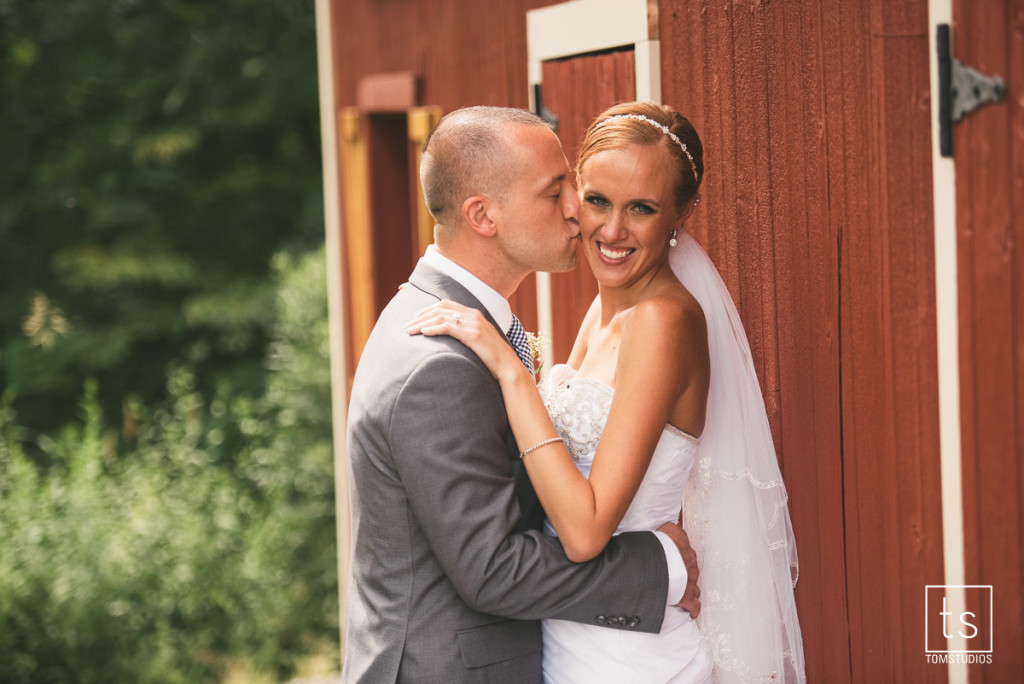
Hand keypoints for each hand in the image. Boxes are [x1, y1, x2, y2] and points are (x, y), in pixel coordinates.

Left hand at [407, 300, 525, 381]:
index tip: (414, 316)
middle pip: (440, 309)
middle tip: (407, 326)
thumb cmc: (491, 357)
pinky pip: (449, 327)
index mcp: (473, 313)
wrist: (507, 366)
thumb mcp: (477, 340)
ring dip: (422, 323)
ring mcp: (474, 324)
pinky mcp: (473, 335)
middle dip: (420, 316)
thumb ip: (464, 332)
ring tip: (410, 331)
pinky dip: (434, 329)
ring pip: (441, 317)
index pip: (445, 304)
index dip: (427, 308)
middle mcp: (473, 315)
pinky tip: (424, 333)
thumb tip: (447, 335)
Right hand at [656, 520, 700, 617]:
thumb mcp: (664, 529)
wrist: (657, 561)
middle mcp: (690, 562)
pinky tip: (692, 612)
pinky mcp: (688, 596)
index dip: (680, 558)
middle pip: (691, 570)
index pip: (686, 551)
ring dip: (689, 590)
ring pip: (694, 586)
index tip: (675, 561)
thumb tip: (669, 527)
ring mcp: (690, 580)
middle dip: (685, 574)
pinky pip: (694, 604)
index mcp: (684, 546)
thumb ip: (669, 529)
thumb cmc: (656, 545)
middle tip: (675, 578)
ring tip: (681, 593)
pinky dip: (693, 609)